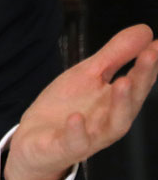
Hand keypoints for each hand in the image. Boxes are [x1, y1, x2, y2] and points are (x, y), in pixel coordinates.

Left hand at [5, 24, 157, 179]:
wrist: (34, 142)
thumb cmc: (66, 108)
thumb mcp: (87, 76)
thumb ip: (115, 56)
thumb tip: (146, 32)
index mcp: (116, 102)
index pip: (137, 82)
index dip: (148, 64)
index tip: (156, 44)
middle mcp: (108, 121)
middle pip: (130, 102)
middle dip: (141, 80)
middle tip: (149, 56)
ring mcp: (88, 137)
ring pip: (112, 126)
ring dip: (119, 105)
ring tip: (123, 82)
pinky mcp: (63, 148)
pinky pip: (74, 143)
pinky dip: (77, 131)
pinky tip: (76, 117)